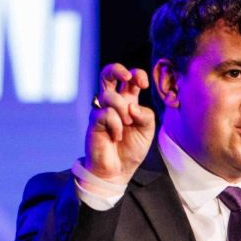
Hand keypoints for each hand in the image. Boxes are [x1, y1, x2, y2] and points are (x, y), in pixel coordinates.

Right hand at [84, 63, 154, 181]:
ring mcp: (102, 110)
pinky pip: (106, 113)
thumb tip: (132, 106)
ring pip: (109, 95)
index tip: (143, 85)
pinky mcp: (94, 121)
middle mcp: (114, 103)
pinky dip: (116, 125)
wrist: (117, 170)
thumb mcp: (147, 132)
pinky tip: (116, 136)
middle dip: (117, 70)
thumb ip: (146, 116)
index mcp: (129, 101)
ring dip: (122, 110)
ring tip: (127, 126)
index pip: (130, 79)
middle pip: (108, 74)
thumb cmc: (131, 150)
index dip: (136, 75)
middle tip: (127, 79)